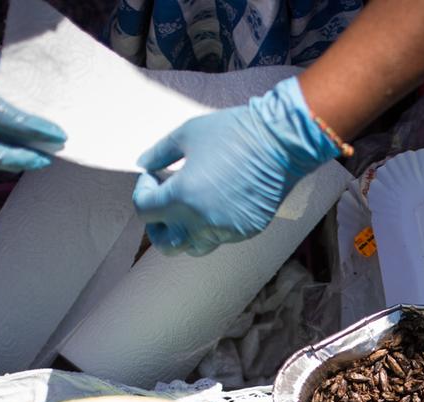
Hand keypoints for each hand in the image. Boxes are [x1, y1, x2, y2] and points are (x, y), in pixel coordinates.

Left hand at [133, 77, 339, 256]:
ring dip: (184, 230)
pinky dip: (211, 225)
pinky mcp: (247, 231)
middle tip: (161, 204)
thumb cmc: (233, 132)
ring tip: (189, 205)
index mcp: (182, 197)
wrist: (281, 141)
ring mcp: (226, 230)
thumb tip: (144, 165)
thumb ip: (159, 153)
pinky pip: (220, 237)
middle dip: (157, 226)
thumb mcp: (187, 135)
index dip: (142, 191)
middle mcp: (202, 221)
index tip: (153, 175)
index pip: (144, 210)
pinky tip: (217, 200)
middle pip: (165, 243)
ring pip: (194, 246)